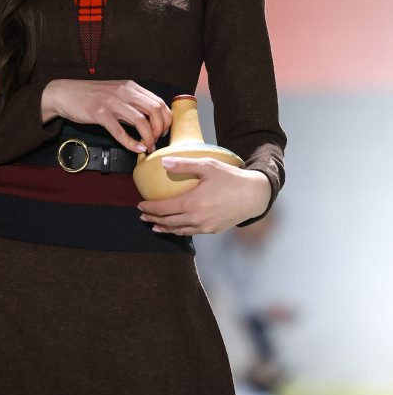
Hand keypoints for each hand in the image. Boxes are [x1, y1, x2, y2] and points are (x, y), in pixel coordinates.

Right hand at [40, 79, 171, 153]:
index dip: (166, 119)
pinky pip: (120, 131)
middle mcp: (124, 91)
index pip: (158, 101)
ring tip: (148, 147)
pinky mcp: (99, 113)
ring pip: (141, 121)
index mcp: (130, 87)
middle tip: (157, 141)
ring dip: (148, 138)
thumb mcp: (115, 94)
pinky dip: (132, 143)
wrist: (64, 93)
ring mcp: (112, 102)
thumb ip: (132, 105)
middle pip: (154, 110)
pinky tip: (137, 149)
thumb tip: (150, 122)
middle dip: (160, 129)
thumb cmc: (91, 96)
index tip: (164, 131)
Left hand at [137, 158, 271, 234]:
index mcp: (192, 203)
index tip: (139, 205)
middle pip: (168, 221)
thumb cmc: (231, 178)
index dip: (149, 207)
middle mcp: (196, 218)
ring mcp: (205, 227)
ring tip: (155, 225)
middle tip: (142, 216)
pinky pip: (191, 232)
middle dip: (153, 218)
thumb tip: (163, 163)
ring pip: (178, 230)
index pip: (163, 208)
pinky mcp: (213, 230)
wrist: (254, 196)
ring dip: (164, 228)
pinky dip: (179, 230)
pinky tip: (177, 227)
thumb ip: (184, 165)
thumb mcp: (208, 166)